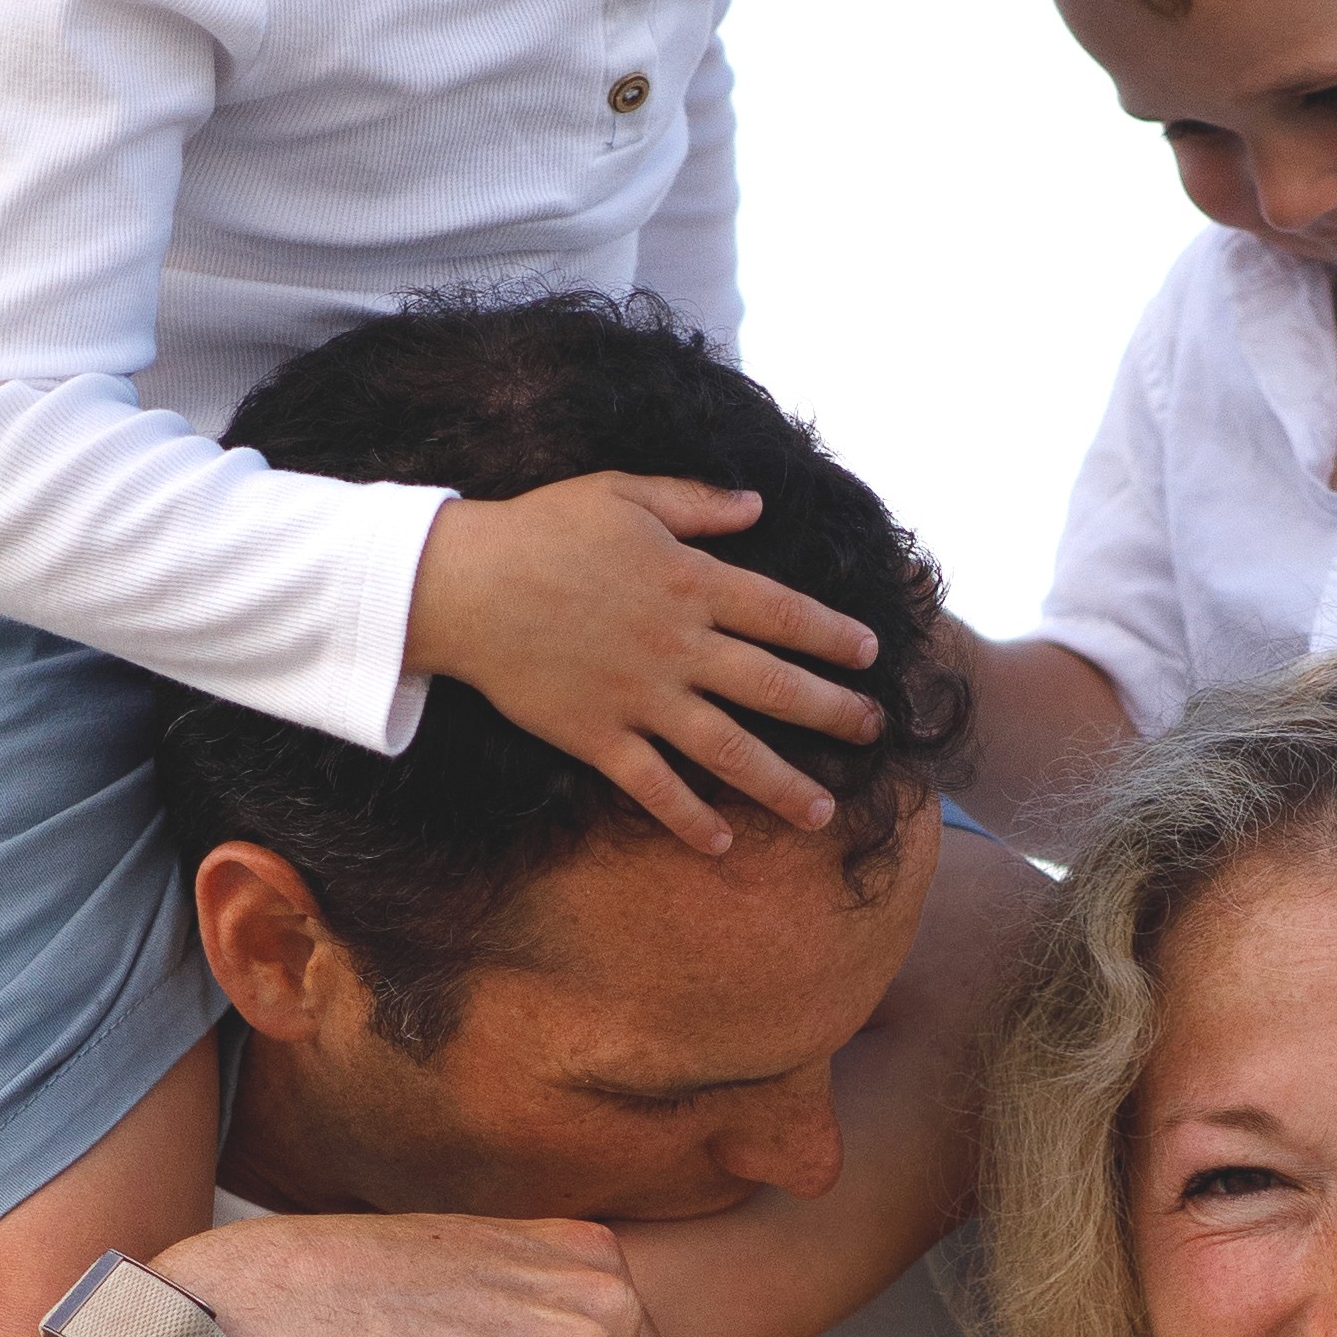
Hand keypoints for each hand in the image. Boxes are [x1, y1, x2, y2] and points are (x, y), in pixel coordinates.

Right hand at [410, 478, 883, 854]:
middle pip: (773, 686)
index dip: (833, 636)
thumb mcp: (623, 493)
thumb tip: (757, 505)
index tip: (870, 656)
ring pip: (728, 749)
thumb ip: (696, 503)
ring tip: (825, 811)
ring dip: (781, 783)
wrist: (462, 584)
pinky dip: (689, 818)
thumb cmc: (540, 529)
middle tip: (874, 732)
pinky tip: (723, 844)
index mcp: (691, 582)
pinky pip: (654, 786)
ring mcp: (640, 696)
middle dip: (832, 712)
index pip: (784, 614)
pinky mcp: (597, 735)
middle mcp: (679, 645)